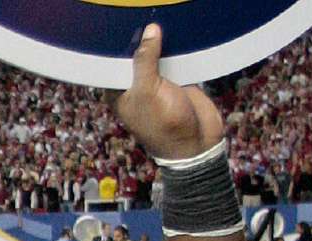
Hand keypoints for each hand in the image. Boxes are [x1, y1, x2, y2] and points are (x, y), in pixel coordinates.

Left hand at [109, 24, 223, 160]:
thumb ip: (145, 60)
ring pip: (157, 57)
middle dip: (142, 43)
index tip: (126, 29)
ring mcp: (158, 85)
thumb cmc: (164, 124)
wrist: (198, 145)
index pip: (113, 64)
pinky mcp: (178, 82)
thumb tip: (150, 30)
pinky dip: (177, 50)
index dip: (119, 47)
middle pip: (136, 57)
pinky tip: (178, 34)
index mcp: (118, 93)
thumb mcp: (148, 90)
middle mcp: (135, 87)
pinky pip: (175, 60)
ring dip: (161, 45)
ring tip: (162, 26)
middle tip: (146, 23)